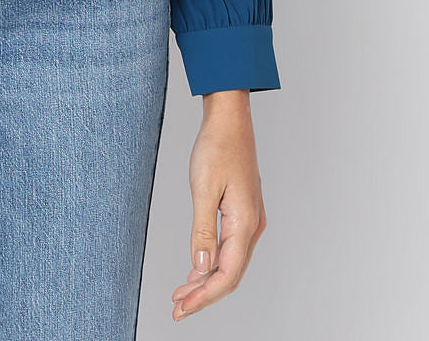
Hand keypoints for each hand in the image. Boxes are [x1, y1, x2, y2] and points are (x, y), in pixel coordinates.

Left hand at [172, 91, 266, 319]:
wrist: (230, 119)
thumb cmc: (217, 147)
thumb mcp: (203, 188)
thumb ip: (202, 230)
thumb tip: (201, 266)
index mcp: (245, 223)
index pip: (226, 274)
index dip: (204, 296)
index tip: (181, 308)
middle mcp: (252, 226)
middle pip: (230, 274)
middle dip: (204, 294)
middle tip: (177, 307)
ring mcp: (250, 220)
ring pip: (230, 262)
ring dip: (206, 280)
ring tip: (181, 293)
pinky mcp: (243, 212)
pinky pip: (230, 248)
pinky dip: (212, 263)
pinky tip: (196, 269)